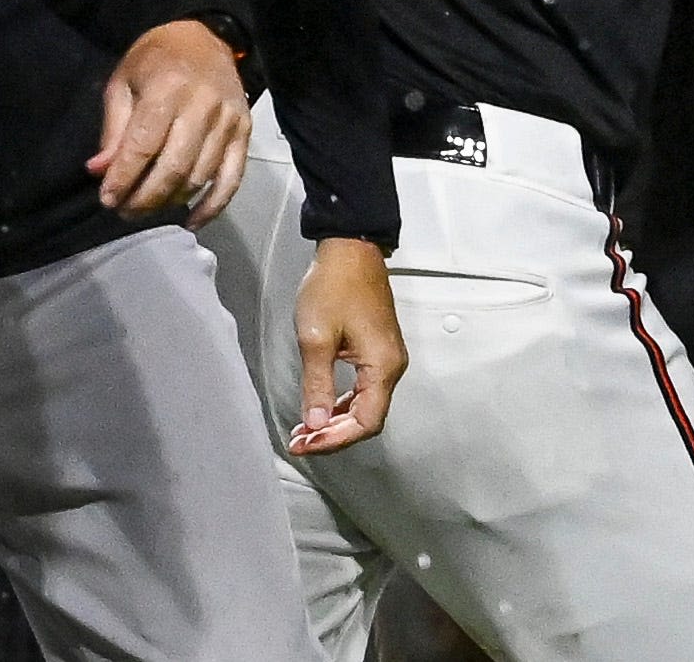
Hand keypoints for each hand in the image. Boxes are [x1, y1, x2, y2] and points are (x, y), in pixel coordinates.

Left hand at [87, 19, 250, 220]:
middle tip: (124, 212)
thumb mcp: (124, 81)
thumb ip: (114, 128)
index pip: (144, 145)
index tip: (107, 199)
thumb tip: (99, 171)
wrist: (206, 37)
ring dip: (170, 202)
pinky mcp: (244, 133)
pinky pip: (231, 179)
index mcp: (168, 88)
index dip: (123, 178)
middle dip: (144, 198)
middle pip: (173, 168)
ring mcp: (228, 121)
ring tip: (146, 209)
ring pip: (199, 177)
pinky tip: (191, 221)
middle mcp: (203, 106)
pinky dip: (213, 207)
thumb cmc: (157, 58)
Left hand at [288, 239, 406, 454]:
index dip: (335, 440)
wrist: (350, 249)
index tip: (306, 445)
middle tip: (301, 441)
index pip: (365, 422)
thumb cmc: (334, 285)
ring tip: (305, 429)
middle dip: (334, 434)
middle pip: (368, 418)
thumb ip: (316, 384)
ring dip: (336, 420)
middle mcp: (392, 366)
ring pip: (366, 405)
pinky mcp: (378, 350)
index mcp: (382, 365)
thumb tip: (315, 423)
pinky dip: (342, 402)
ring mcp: (387, 358)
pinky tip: (321, 405)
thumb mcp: (316, 338)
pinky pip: (364, 388)